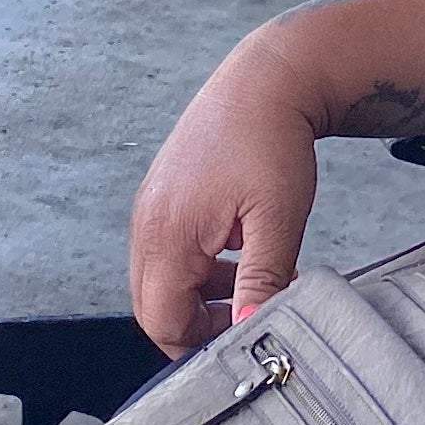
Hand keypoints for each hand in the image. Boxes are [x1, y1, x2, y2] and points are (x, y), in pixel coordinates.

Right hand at [127, 33, 329, 351]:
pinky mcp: (162, 199)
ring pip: (162, 281)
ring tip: (256, 280)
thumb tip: (251, 331)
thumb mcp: (277, 220)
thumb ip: (261, 281)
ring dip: (202, 296)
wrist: (265, 82)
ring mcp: (150, 209)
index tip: (247, 333)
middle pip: (153, 306)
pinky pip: (169, 254)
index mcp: (167, 232)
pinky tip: (240, 255)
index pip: (162, 320)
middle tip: (249, 312)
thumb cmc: (272, 142)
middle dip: (198, 323)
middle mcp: (147, 223)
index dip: (202, 342)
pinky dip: (199, 269)